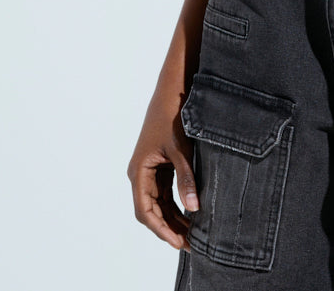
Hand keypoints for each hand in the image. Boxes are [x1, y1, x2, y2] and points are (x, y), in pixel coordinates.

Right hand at [127, 88, 198, 249]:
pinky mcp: (161, 163)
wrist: (173, 89)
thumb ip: (186, 179)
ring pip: (160, 202)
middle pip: (153, 210)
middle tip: (191, 243)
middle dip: (170, 227)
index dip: (161, 229)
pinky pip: (166, 190)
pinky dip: (177, 202)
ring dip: (174, 217)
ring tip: (193, 233)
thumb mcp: (180, 149)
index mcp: (140, 172)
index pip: (146, 211)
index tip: (178, 243)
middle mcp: (142, 173)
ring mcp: (151, 169)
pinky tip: (192, 212)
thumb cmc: (172, 116)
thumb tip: (194, 208)